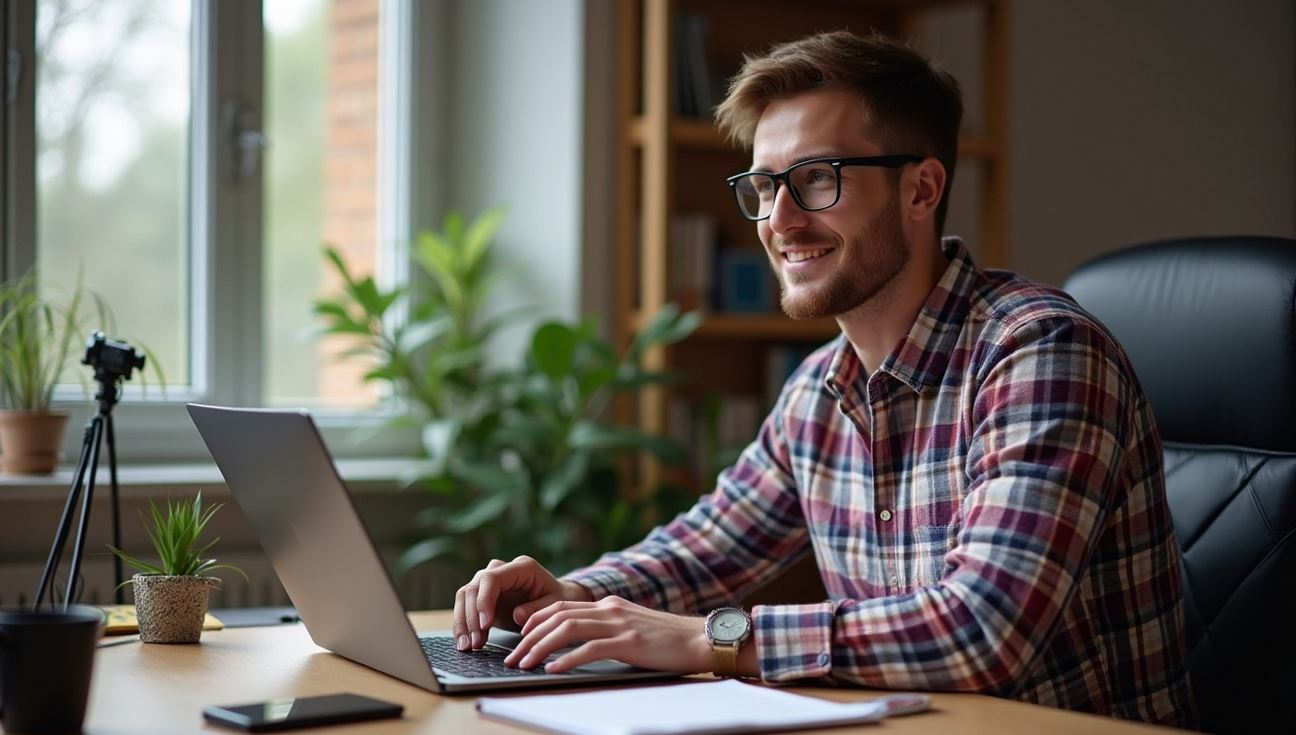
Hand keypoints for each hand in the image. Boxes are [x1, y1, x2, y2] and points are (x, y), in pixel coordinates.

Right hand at [452, 555, 591, 650]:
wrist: (555, 599)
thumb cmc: (557, 599)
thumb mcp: (555, 604)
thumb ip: (538, 608)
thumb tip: (518, 615)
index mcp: (521, 567)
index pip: (492, 578)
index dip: (484, 600)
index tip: (485, 623)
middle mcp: (501, 570)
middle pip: (474, 587)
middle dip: (471, 616)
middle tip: (476, 642)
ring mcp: (489, 582)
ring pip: (465, 596)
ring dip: (463, 622)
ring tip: (468, 647)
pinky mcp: (482, 597)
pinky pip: (465, 608)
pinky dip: (463, 626)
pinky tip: (465, 644)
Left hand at [503, 595, 711, 673]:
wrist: (700, 639)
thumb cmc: (668, 640)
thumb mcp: (632, 626)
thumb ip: (608, 629)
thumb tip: (580, 644)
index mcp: (609, 605)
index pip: (561, 606)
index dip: (535, 619)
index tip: (520, 636)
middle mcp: (610, 609)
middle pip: (557, 616)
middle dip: (529, 637)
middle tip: (512, 656)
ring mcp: (619, 624)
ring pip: (567, 629)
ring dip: (539, 647)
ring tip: (523, 664)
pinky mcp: (629, 642)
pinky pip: (589, 649)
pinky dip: (566, 659)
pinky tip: (552, 670)